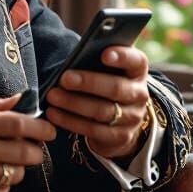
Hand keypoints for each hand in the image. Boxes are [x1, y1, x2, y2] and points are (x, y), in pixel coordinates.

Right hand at [0, 94, 56, 191]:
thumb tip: (21, 99)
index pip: (18, 124)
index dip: (40, 127)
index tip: (50, 130)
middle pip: (25, 151)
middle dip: (35, 150)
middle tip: (33, 149)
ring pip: (16, 173)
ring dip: (16, 168)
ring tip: (1, 162)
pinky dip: (2, 185)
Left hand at [44, 45, 149, 160]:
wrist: (120, 119)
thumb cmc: (105, 82)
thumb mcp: (106, 70)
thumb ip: (94, 61)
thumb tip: (71, 59)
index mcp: (137, 71)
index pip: (136, 61)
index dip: (122, 57)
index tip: (103, 54)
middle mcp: (139, 94)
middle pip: (116, 88)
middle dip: (88, 83)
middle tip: (64, 79)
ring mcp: (132, 117)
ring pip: (102, 111)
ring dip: (74, 103)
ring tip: (52, 96)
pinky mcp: (121, 137)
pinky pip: (93, 130)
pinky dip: (70, 121)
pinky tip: (53, 114)